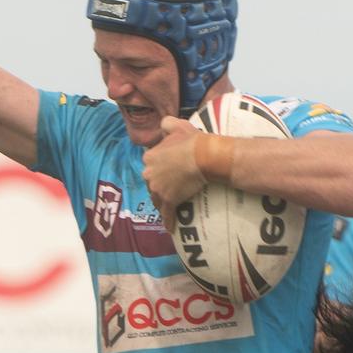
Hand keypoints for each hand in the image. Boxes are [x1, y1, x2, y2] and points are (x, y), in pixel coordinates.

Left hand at [142, 117, 205, 231]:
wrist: (204, 156)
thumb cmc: (192, 141)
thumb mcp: (178, 126)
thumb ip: (167, 124)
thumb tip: (163, 123)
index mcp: (149, 157)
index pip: (150, 166)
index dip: (159, 170)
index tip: (166, 172)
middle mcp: (149, 174)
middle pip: (152, 184)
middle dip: (158, 187)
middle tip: (169, 190)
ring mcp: (158, 189)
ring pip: (157, 200)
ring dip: (162, 204)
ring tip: (168, 208)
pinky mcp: (169, 200)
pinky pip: (167, 214)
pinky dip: (168, 221)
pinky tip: (170, 228)